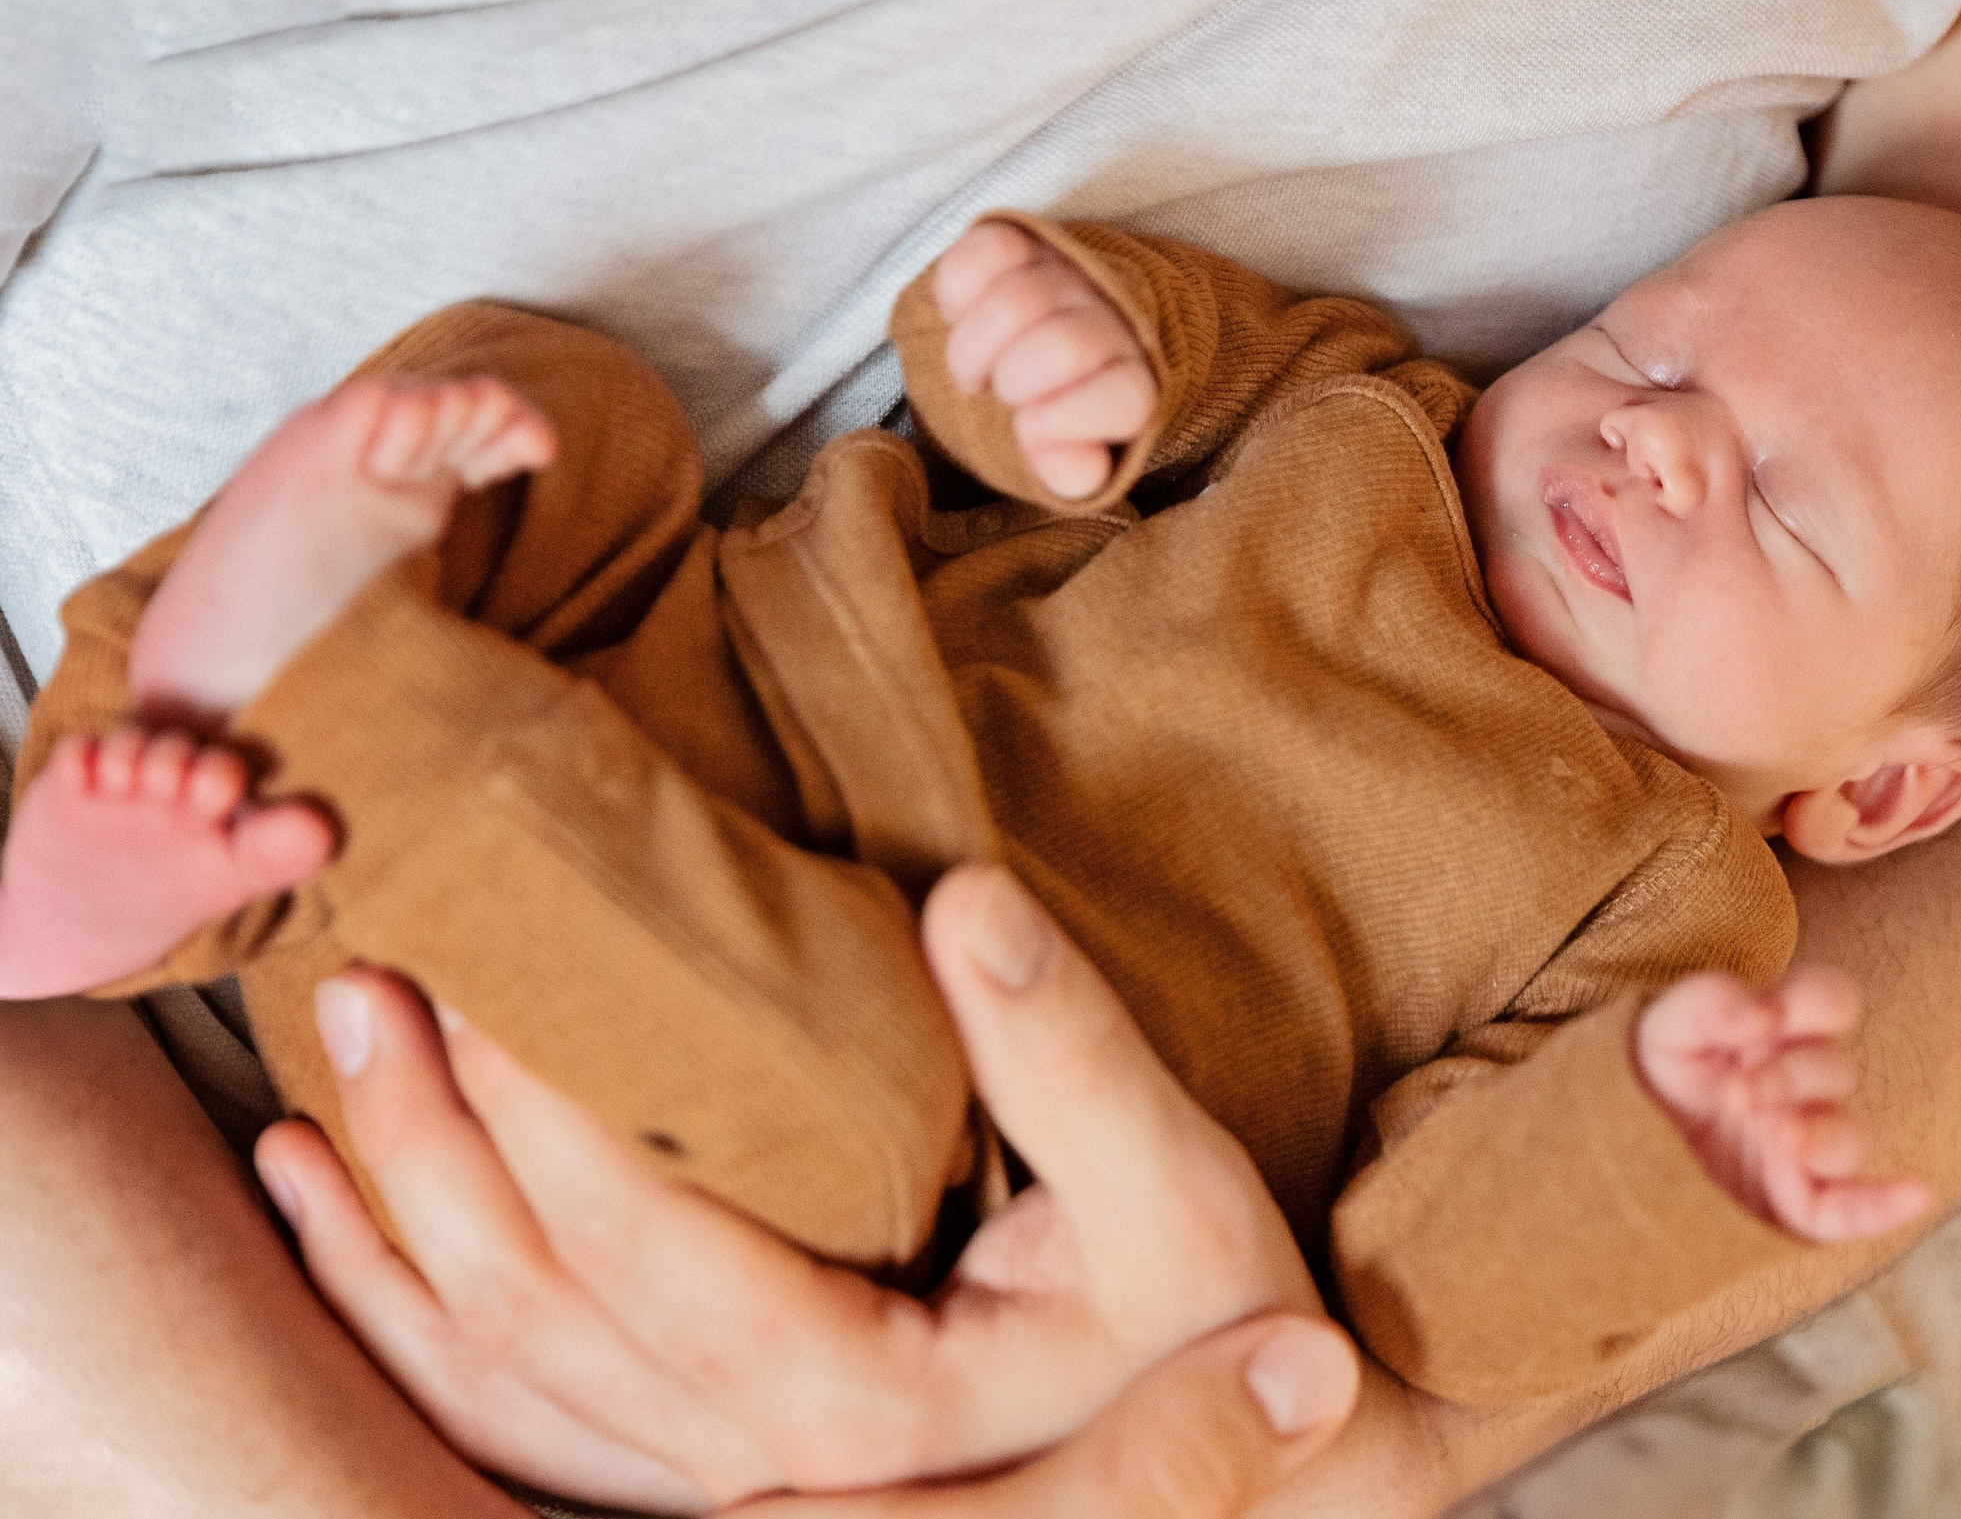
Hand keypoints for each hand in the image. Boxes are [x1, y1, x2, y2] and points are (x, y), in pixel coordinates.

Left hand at [253, 863, 1341, 1512]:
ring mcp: (716, 1484)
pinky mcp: (704, 1472)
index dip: (548, 1103)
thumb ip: (1072, 1050)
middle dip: (435, 1135)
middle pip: (531, 1301)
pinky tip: (336, 1219)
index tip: (492, 957)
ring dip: (386, 1217)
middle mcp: (757, 1465)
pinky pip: (502, 1411)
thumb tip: (966, 899)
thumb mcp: (1178, 1187)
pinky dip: (396, 1315)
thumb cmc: (1207, 1315)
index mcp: (856, 1402)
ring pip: (485, 1368)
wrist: (1233, 1473)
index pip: (648, 1242)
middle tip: (376, 974)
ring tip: (328, 1068)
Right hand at [934, 221, 1158, 498]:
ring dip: (972, 348)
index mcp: (1135, 381)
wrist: (1044, 343)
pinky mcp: (1026, 240)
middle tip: (996, 394)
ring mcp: (1070, 273)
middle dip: (1013, 381)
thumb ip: (1072, 470)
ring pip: (1015, 300)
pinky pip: (984, 251)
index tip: (1031, 428)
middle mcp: (1113, 318)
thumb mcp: (1067, 455)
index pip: (1123, 395)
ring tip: (974, 370)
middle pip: (1062, 346)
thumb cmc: (1053, 411)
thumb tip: (1075, 469)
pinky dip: (957, 291)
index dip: (1067, 421)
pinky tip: (959, 317)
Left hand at [1635, 967, 1929, 1243]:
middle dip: (1788, 1078)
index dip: (1811, 1005)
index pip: (1832, 1001)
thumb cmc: (1659, 1069)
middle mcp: (1803, 1084)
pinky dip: (1884, 1204)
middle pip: (1835, 1069)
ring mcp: (1805, 1144)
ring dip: (1822, 1136)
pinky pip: (1852, 1210)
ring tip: (1782, 1135)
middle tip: (1737, 1093)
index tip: (1763, 1016)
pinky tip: (1915, 1194)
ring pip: (1848, 1137)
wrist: (1622, 1138)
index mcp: (1781, 1031)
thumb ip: (1710, 1002)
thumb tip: (1761, 1012)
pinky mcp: (1796, 1202)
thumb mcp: (1667, 1023)